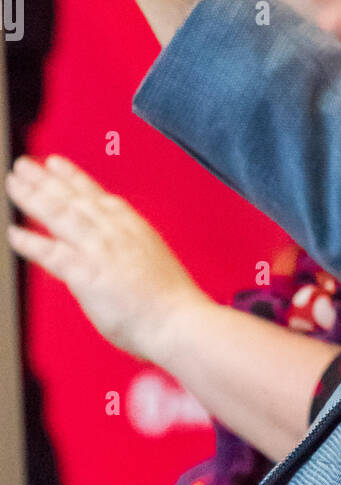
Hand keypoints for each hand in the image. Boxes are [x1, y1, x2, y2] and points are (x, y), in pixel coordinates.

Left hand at [6, 155, 205, 364]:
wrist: (180, 321)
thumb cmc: (171, 303)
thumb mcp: (153, 263)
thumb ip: (129, 253)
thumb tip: (115, 258)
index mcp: (133, 228)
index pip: (97, 196)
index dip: (74, 177)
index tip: (56, 163)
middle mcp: (115, 232)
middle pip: (74, 198)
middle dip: (46, 179)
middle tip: (25, 165)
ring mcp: (100, 250)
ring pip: (60, 215)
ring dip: (35, 196)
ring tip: (15, 182)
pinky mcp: (87, 273)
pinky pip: (52, 253)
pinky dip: (31, 242)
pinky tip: (14, 233)